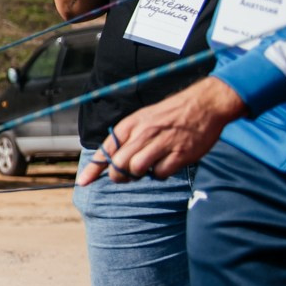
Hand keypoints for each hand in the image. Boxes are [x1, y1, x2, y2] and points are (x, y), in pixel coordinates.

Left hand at [78, 76, 246, 182]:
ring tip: (148, 167)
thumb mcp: (142, 118)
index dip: (93, 168)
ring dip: (139, 175)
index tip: (82, 182)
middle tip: (128, 174)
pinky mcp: (180, 154)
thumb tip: (111, 161)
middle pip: (119, 164)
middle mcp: (143, 134)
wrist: (203, 104)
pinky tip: (165, 165)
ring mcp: (162, 144)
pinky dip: (159, 175)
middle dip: (119, 175)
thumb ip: (127, 138)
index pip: (107, 149)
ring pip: (137, 169)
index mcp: (131, 125)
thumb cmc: (169, 114)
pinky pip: (160, 174)